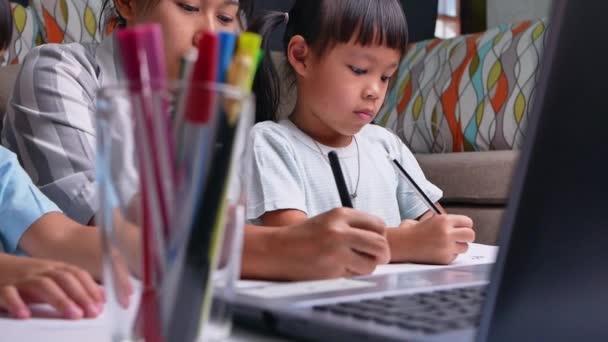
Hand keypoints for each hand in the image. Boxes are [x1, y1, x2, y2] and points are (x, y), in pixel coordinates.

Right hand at [0, 256, 103, 319]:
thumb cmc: (28, 276)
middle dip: (81, 295)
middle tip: (92, 312)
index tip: (102, 304)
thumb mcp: (53, 279)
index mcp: (54, 268)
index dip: (91, 288)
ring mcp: (21, 278)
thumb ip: (76, 287)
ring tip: (74, 314)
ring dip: (60, 300)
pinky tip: (25, 315)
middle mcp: (40, 271)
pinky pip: (9, 294)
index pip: (77, 275)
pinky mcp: (2, 287)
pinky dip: (17, 303)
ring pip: (42, 285)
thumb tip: (102, 295)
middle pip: (64, 279)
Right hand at [271, 208, 389, 279]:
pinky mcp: (331, 270)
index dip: (380, 236)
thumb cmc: (303, 236)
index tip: (373, 243)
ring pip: (371, 264)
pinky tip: (337, 269)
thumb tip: (381, 238)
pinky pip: (355, 275)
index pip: (379, 225)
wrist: (276, 250)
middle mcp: (340, 230)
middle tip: (375, 258)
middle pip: (380, 244)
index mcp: (340, 214)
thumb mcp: (328, 220)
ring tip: (351, 264)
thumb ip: (353, 226)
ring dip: (365, 267)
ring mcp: (336, 251)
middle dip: (382, 255)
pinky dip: (351, 274)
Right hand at [389, 215, 474, 263]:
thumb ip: (444, 221)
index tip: (461, 227)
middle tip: (460, 237)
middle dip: (466, 236)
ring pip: (465, 248)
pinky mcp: (444, 259)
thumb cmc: (411, 232)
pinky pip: (454, 257)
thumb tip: (457, 224)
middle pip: (470, 235)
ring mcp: (446, 247)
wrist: (400, 244)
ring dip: (458, 247)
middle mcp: (446, 233)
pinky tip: (438, 252)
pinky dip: (449, 255)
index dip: (464, 225)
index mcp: (443, 220)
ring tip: (446, 245)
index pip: (467, 222)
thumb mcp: (428, 219)